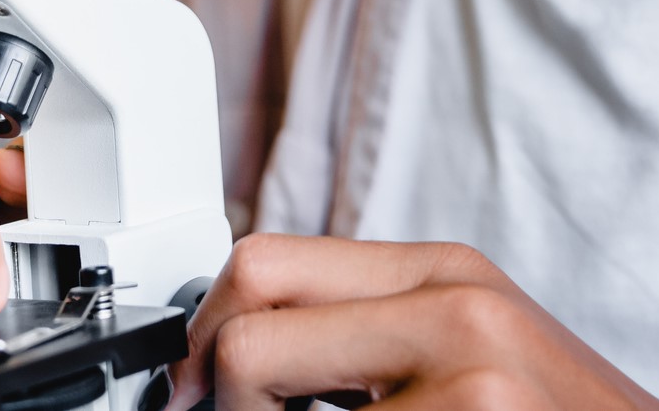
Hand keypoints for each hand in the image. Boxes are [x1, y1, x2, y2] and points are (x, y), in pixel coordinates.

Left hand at [157, 234, 658, 410]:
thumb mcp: (473, 357)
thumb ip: (369, 334)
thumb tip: (235, 343)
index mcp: (448, 276)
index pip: (265, 262)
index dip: (202, 332)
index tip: (185, 387)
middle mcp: (458, 308)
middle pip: (248, 318)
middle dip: (214, 390)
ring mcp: (472, 378)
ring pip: (265, 396)